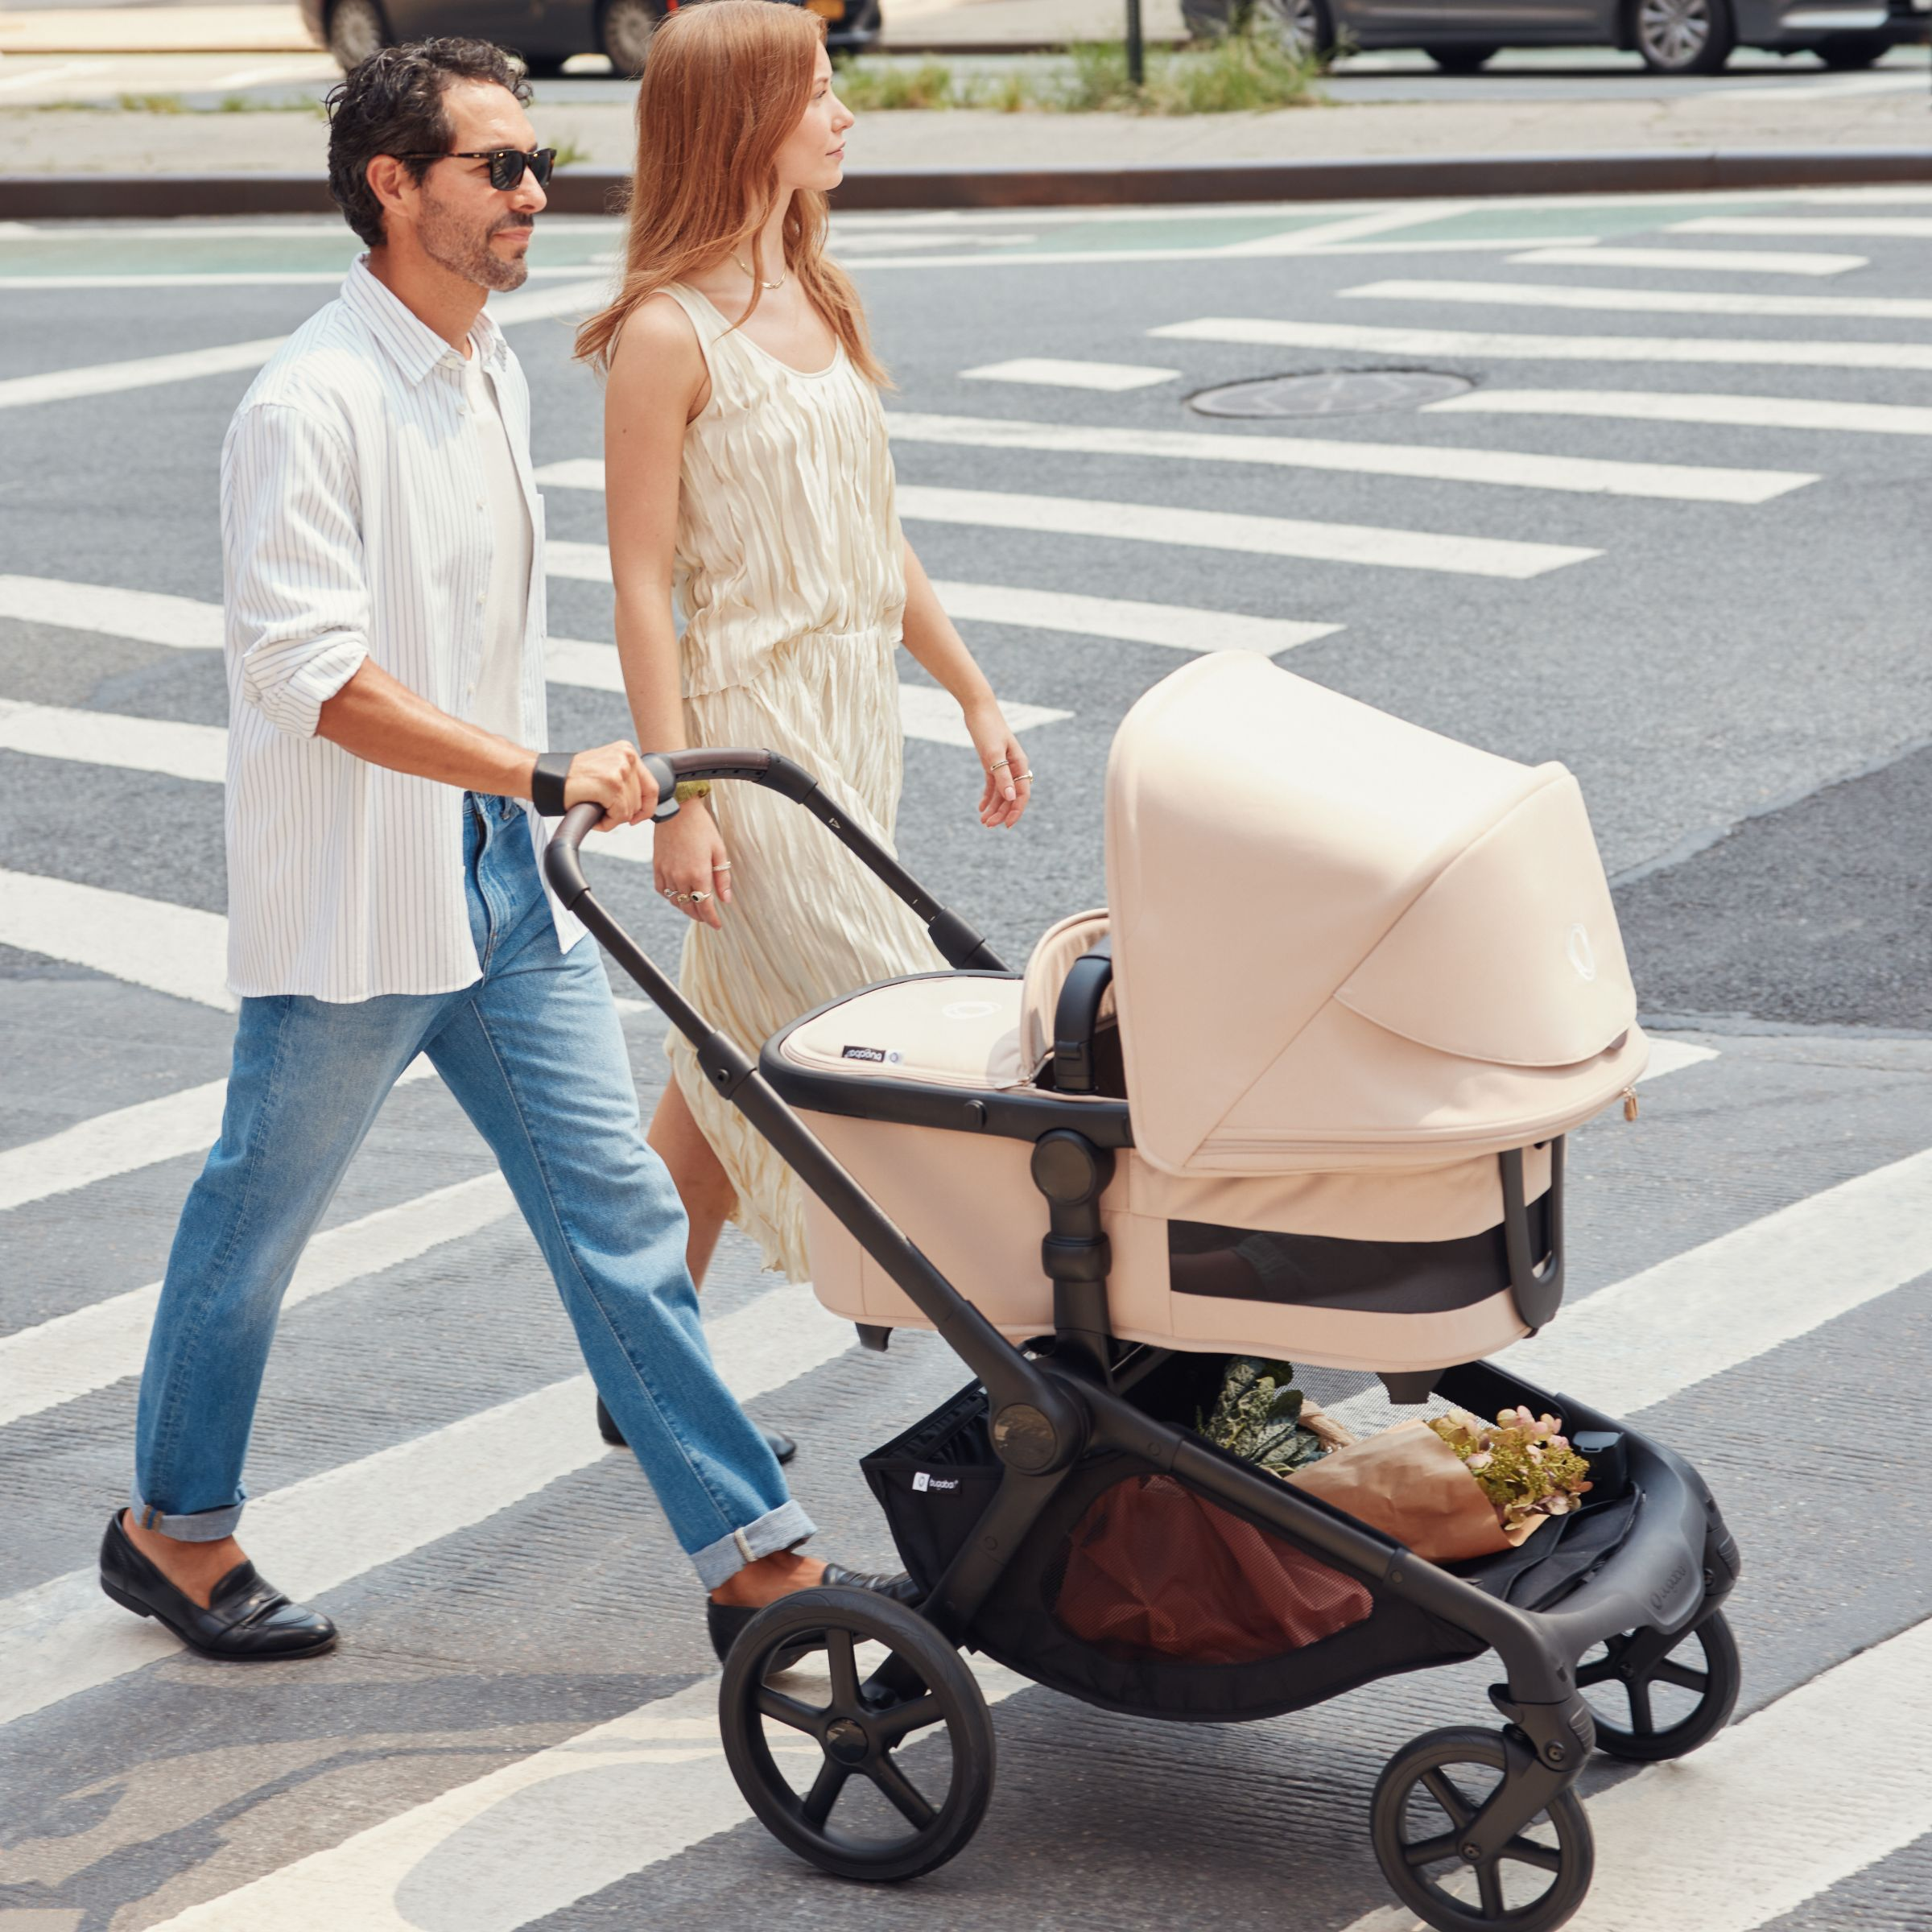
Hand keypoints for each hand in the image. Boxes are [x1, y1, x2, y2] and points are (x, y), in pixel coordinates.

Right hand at [561, 741, 657, 831]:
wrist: (547, 778)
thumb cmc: (575, 779)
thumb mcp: (607, 770)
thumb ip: (627, 780)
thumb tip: (645, 806)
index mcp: (627, 751)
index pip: (652, 786)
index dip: (647, 808)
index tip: (636, 818)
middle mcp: (626, 757)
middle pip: (640, 801)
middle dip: (623, 813)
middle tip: (602, 809)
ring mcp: (619, 770)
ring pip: (630, 811)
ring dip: (612, 818)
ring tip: (594, 808)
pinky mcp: (610, 784)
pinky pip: (618, 816)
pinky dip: (606, 823)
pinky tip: (592, 813)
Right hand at [652, 799, 730, 929]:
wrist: (676, 810)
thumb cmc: (701, 828)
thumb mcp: (719, 850)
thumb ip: (722, 878)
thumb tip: (726, 899)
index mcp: (699, 874)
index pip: (706, 906)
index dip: (712, 919)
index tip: (717, 925)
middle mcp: (681, 877)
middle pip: (690, 907)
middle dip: (700, 916)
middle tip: (708, 918)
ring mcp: (666, 873)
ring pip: (676, 901)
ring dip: (686, 908)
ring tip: (695, 908)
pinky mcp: (657, 867)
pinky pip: (662, 890)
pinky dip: (671, 897)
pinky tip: (679, 896)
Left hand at [968, 707, 1031, 829]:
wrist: (978, 709)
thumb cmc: (988, 729)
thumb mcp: (993, 754)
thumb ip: (1003, 776)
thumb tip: (1011, 798)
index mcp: (1020, 764)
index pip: (1022, 794)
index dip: (1016, 811)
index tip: (1006, 825)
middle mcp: (1014, 767)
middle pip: (1011, 796)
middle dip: (1001, 812)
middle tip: (987, 825)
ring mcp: (1003, 766)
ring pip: (1002, 793)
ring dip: (994, 808)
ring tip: (983, 821)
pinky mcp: (992, 763)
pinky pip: (993, 785)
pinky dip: (988, 797)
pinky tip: (981, 807)